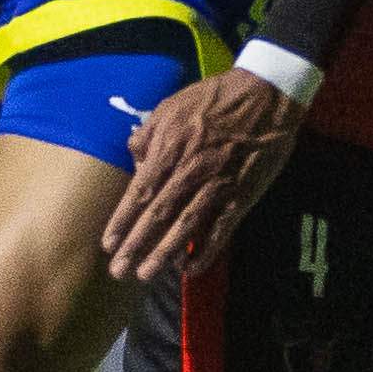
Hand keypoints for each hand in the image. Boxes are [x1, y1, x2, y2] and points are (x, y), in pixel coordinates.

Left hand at [104, 67, 307, 285]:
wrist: (265, 95)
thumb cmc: (214, 99)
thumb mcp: (170, 106)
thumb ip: (147, 135)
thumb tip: (134, 160)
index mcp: (169, 149)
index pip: (139, 192)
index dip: (123, 220)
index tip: (108, 244)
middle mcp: (189, 171)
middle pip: (157, 215)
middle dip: (136, 245)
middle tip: (118, 271)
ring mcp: (217, 185)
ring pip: (185, 226)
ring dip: (163, 254)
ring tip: (145, 275)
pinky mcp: (241, 195)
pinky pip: (220, 229)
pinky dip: (205, 251)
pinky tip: (189, 269)